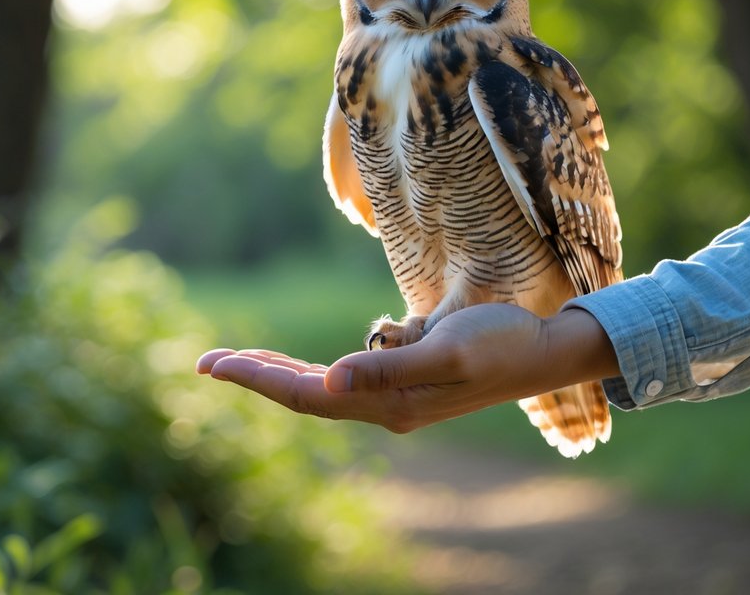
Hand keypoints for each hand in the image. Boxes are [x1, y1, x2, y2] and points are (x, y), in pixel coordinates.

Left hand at [195, 304, 618, 432]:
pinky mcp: (404, 382)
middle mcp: (384, 406)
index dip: (256, 378)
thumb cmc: (499, 342)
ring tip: (237, 361)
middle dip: (254, 377)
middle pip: (304, 394)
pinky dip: (311, 371)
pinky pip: (343, 381)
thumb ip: (387, 366)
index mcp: (388, 402)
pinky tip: (299, 365)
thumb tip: (328, 380)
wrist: (546, 352)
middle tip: (204, 363)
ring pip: (320, 389)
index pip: (306, 393)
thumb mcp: (446, 348)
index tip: (212, 364)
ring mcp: (394, 398)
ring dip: (278, 374)